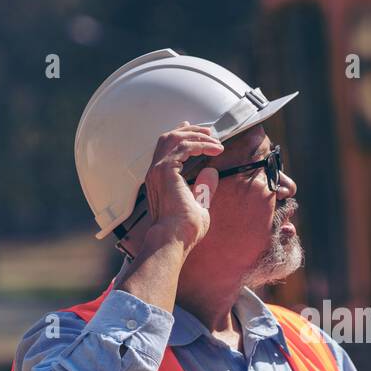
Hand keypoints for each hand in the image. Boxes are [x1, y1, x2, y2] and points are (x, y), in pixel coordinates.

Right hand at [143, 122, 222, 250]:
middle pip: (168, 138)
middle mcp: (155, 172)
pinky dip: (201, 144)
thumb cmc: (183, 231)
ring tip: (215, 139)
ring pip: (175, 138)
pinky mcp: (166, 169)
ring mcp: (158, 169)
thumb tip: (212, 172)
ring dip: (196, 135)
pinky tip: (215, 149)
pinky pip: (185, 147)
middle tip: (208, 131)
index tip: (198, 133)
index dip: (182, 137)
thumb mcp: (198, 204)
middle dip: (189, 131)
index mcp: (159, 179)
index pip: (167, 150)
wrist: (173, 239)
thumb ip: (203, 187)